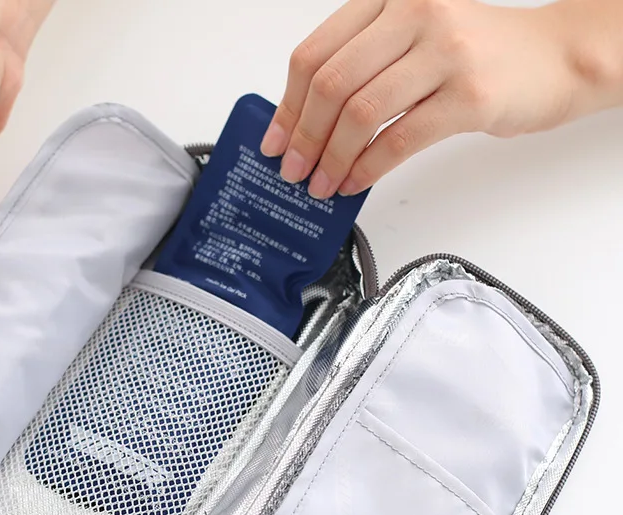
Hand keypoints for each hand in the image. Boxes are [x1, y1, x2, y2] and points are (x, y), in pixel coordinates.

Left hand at [261, 0, 618, 199]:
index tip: (275, 141)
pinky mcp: (468, 96)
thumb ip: (362, 66)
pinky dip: (367, 168)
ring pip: (361, 114)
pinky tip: (354, 182)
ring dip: (332, 159)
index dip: (287, 106)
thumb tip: (304, 123)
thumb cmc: (476, 54)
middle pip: (331, 85)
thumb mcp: (411, 40)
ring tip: (321, 184)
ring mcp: (444, 52)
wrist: (553, 57)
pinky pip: (397, 139)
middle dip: (304, 138)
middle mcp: (415, 13)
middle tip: (293, 170)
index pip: (315, 54)